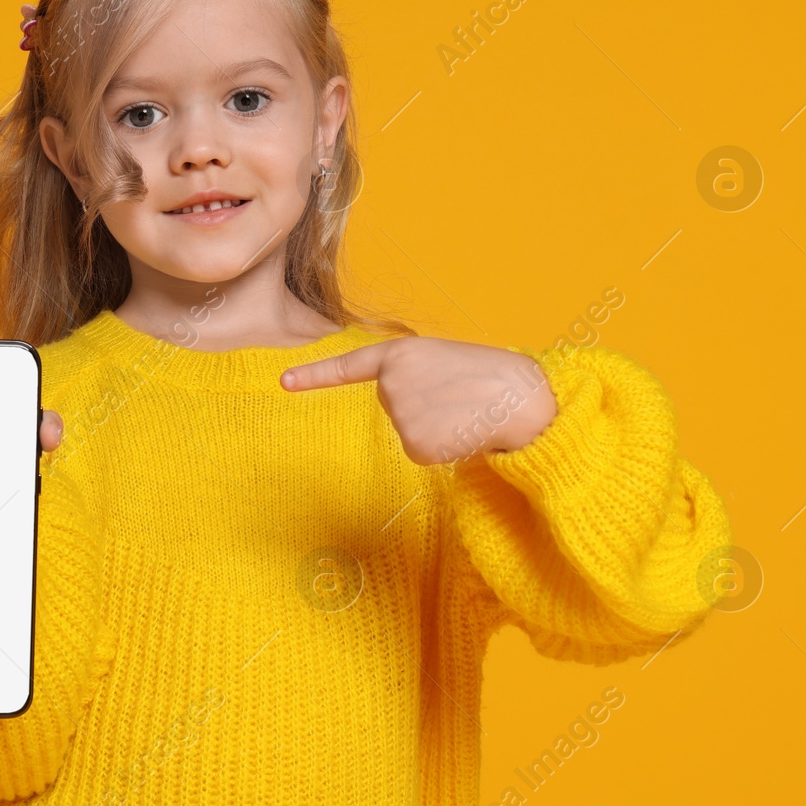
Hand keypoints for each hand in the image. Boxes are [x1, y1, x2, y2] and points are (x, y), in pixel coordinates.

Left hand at [279, 336, 556, 465]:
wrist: (522, 398)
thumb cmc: (491, 376)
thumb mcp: (444, 361)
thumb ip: (414, 377)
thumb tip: (410, 414)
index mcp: (400, 353)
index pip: (349, 366)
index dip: (314, 375)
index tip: (283, 382)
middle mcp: (391, 383)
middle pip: (394, 406)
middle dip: (424, 405)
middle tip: (458, 394)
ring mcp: (399, 414)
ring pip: (408, 431)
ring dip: (436, 427)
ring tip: (464, 410)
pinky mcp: (413, 444)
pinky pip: (420, 451)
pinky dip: (442, 447)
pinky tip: (462, 431)